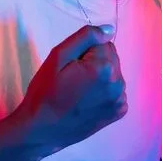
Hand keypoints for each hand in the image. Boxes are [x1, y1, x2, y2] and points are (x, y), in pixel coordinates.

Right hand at [15, 25, 127, 151]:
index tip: (70, 68)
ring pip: (113, 73)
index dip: (83, 52)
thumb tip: (109, 29)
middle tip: (73, 79)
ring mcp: (120, 99)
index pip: (101, 43)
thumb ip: (85, 37)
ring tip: (79, 91)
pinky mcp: (119, 112)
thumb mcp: (58, 56)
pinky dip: (104, 92)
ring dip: (100, 77)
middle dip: (94, 63)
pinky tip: (88, 101)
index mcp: (104, 67)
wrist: (41, 130)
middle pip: (110, 57)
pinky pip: (115, 89)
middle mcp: (118, 83)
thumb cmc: (45, 92)